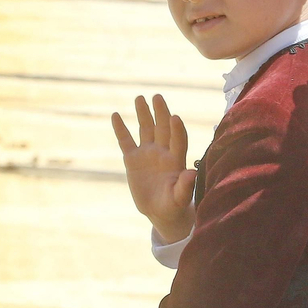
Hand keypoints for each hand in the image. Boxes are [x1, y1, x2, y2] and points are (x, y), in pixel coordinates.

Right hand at [112, 94, 195, 242]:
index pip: (178, 140)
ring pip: (145, 129)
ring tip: (140, 98)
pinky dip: (121, 129)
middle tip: (157, 97)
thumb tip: (191, 172)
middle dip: (160, 113)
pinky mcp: (133, 159)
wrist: (161, 211)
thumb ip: (185, 186)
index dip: (177, 129)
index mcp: (176, 160)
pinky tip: (116, 115)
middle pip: (162, 128)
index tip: (174, 117)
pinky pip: (125, 141)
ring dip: (143, 114)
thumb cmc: (174, 206)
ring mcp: (147, 154)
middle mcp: (163, 152)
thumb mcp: (179, 199)